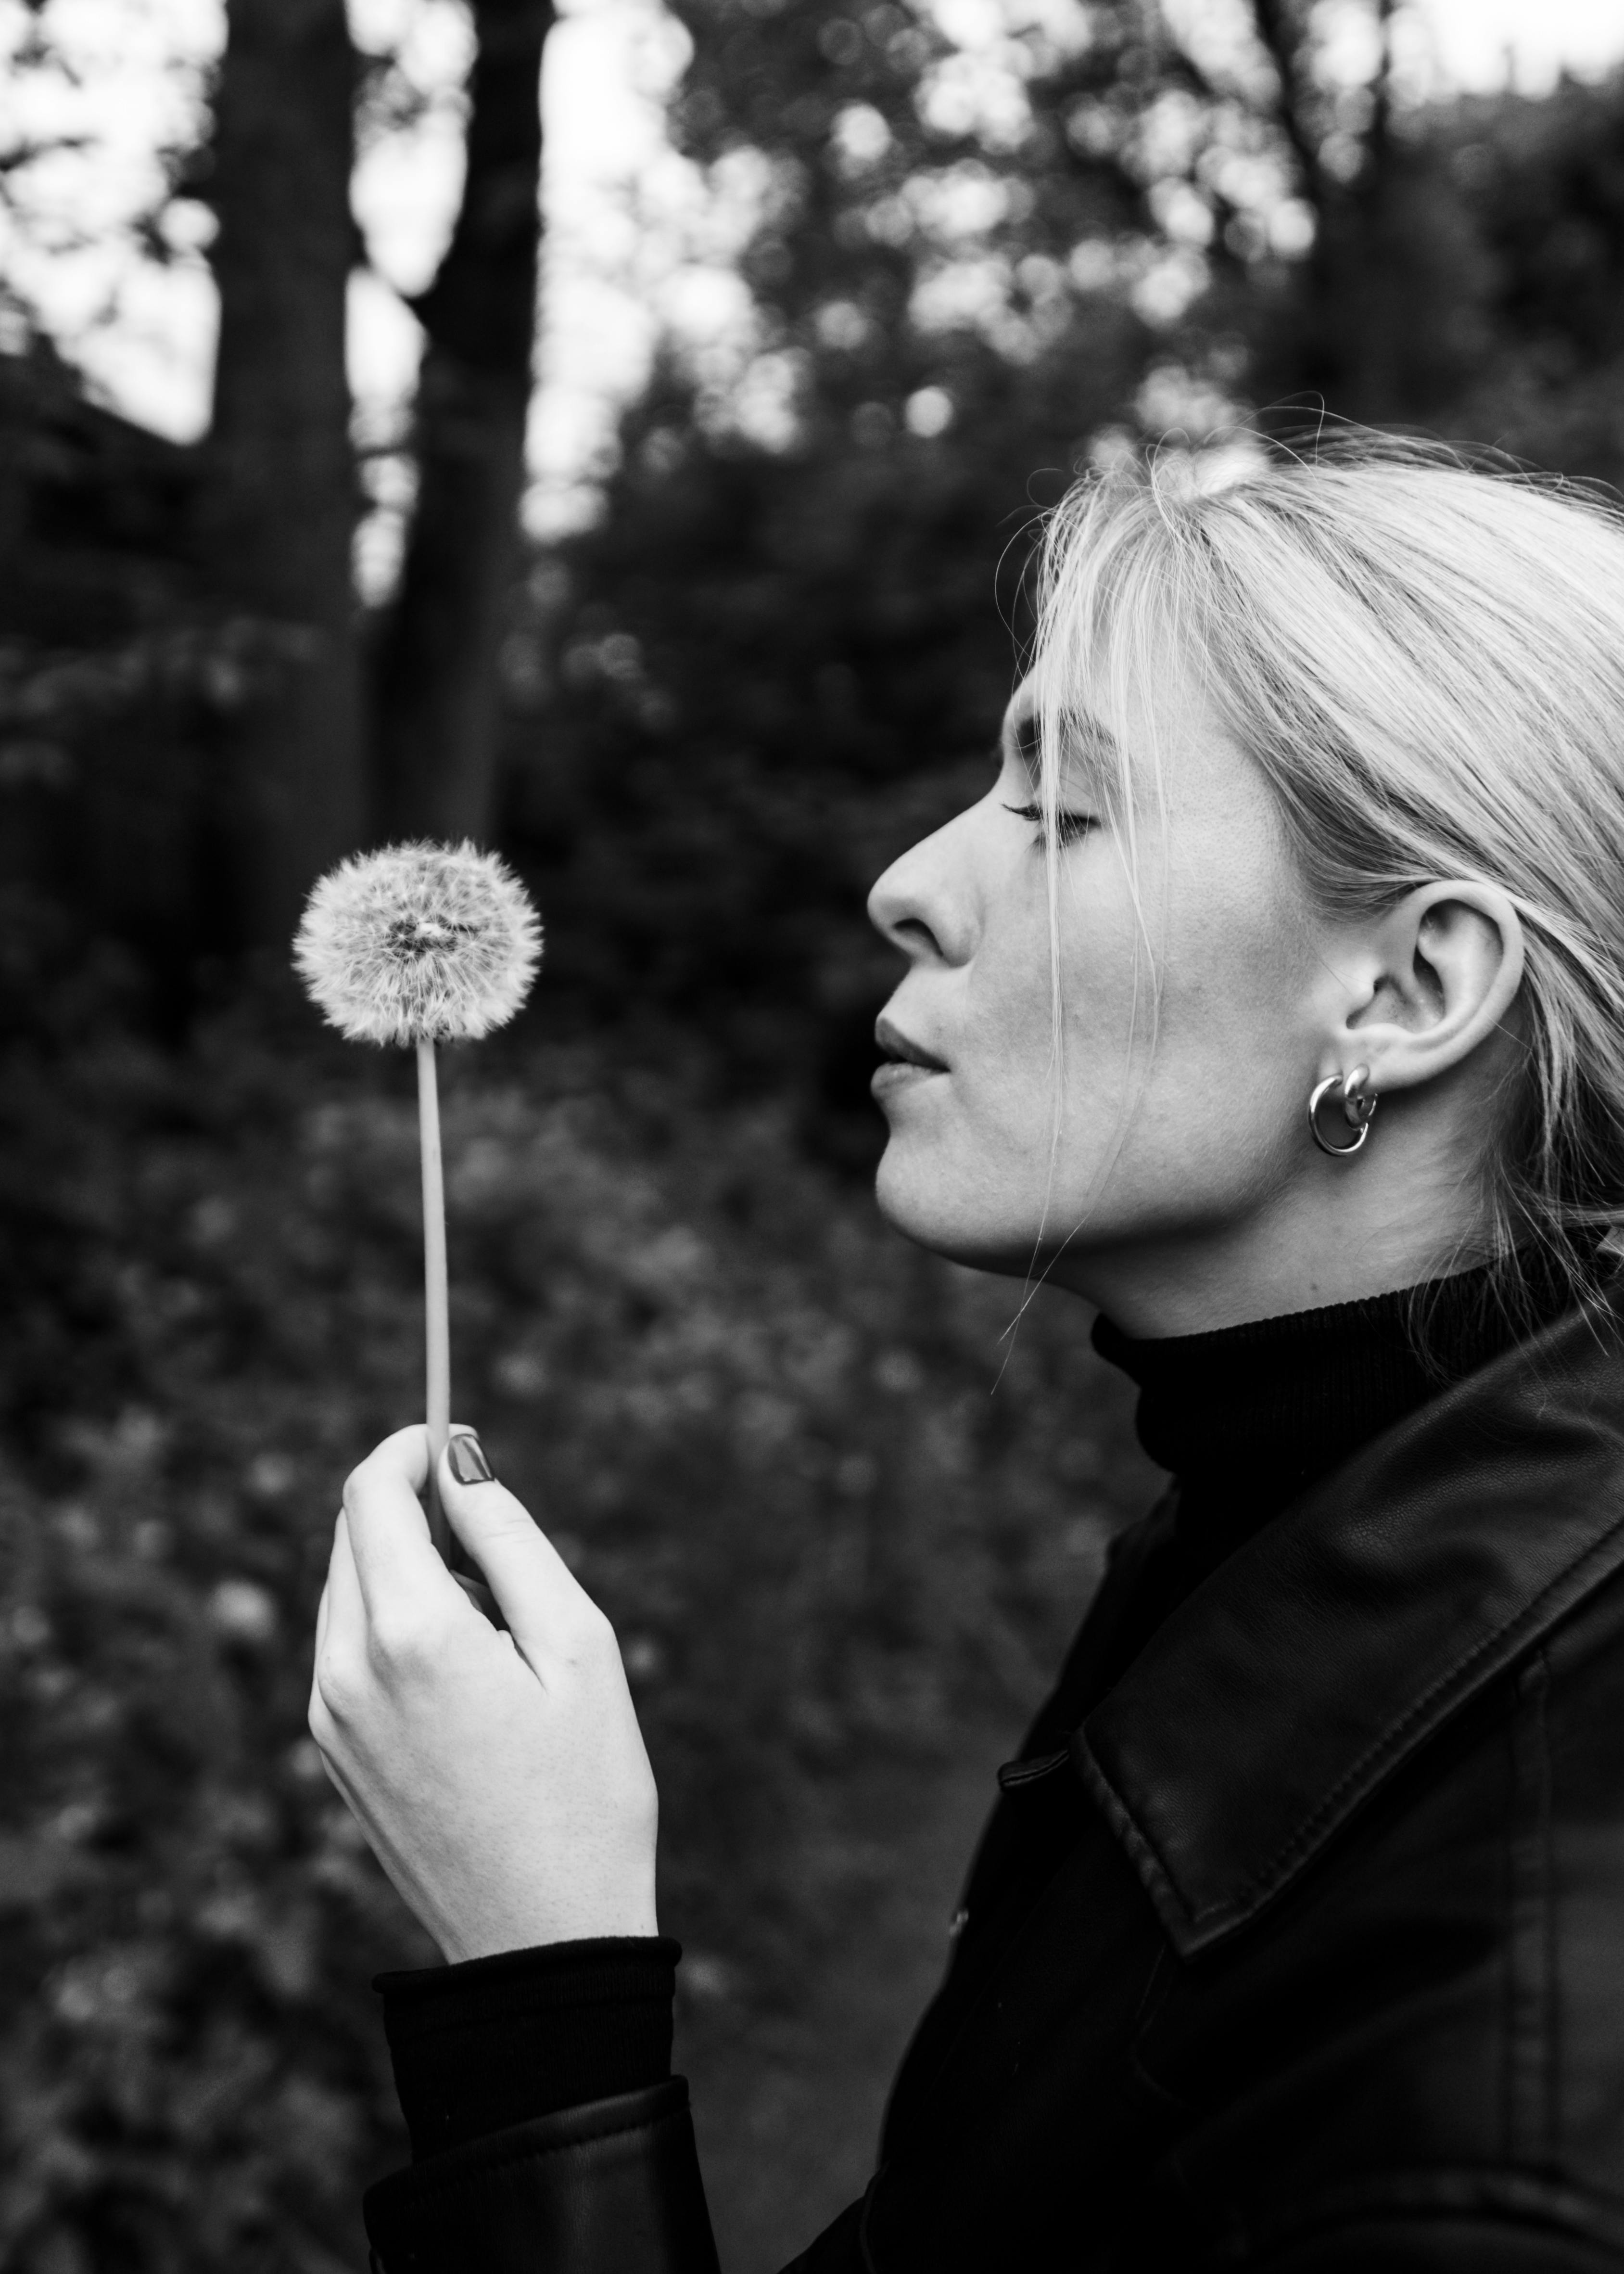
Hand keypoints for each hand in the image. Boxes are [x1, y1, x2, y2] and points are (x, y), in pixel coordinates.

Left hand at [308, 1425, 658, 1961]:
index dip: (411, 1446)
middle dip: (411, 1504)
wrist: (540, 1945)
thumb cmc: (586, 1791)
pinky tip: (465, 1676)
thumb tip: (460, 1462)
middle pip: (352, 1533)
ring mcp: (328, 1717)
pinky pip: (346, 1648)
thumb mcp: (578, 1645)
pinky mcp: (331, 1753)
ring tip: (495, 1626)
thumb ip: (510, 1539)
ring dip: (405, 1567)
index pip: (372, 1491)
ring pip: (347, 1589)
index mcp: (410, 1634)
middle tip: (493, 1532)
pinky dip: (393, 1624)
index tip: (457, 1437)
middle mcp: (346, 1669)